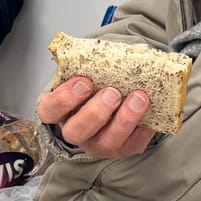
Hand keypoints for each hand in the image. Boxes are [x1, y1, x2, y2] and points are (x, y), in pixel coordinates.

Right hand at [36, 77, 155, 160]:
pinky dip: (144, 126)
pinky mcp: (125, 149)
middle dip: (95, 112)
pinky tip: (151, 109)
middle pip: (77, 131)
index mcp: (61, 111)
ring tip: (138, 98)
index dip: (64, 98)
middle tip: (111, 93)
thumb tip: (111, 51)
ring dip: (124, 119)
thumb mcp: (87, 74)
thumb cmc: (97, 85)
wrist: (117, 102)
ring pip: (107, 141)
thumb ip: (91, 65)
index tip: (84, 81)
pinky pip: (134, 142)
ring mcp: (100, 144)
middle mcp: (77, 132)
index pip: (49, 110)